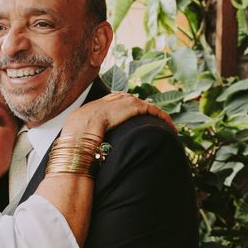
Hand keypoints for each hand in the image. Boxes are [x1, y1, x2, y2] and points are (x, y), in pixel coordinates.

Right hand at [61, 92, 175, 137]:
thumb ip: (86, 134)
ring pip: (146, 107)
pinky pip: (154, 111)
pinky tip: (170, 127)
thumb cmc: (77, 132)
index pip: (118, 101)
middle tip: (151, 123)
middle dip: (143, 112)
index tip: (133, 119)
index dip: (127, 109)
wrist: (82, 127)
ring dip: (156, 117)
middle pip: (134, 102)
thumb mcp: (80, 130)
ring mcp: (126, 101)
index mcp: (101, 102)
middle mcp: (115, 98)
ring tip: (165, 127)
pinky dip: (163, 118)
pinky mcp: (135, 107)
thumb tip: (85, 149)